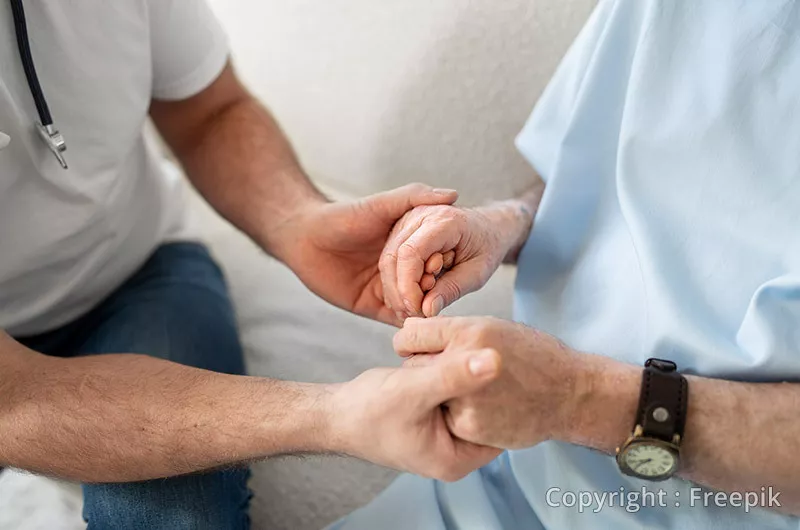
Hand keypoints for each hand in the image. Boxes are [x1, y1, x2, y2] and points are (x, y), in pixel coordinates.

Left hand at [271, 184, 458, 325]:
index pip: (439, 260)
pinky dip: (406, 322)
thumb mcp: (382, 204)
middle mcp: (404, 269)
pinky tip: (414, 321)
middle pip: (431, 286)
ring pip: (416, 305)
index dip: (446, 263)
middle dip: (436, 289)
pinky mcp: (373, 306)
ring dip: (423, 307)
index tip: (446, 263)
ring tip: (427, 305)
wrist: (304, 237)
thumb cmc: (343, 216)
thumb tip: (453, 194)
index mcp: (411, 246)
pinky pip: (395, 319)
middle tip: (434, 287)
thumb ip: (414, 197)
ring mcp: (389, 289)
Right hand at [328, 349, 502, 480]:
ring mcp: (446, 435)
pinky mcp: (436, 419)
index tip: (507, 360)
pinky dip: (456, 376)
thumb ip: (453, 375)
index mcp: (458, 460)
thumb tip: (495, 361)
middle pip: (490, 414)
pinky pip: (458, 395)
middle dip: (489, 383)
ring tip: (474, 349)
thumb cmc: (368, 410)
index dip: (506, 393)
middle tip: (494, 349)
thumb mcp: (415, 390)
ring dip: (471, 377)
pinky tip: (453, 355)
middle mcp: (456, 452)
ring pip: (473, 401)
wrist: (335, 413)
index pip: (502, 426)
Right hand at [379, 201, 530, 318]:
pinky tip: (412, 296)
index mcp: (443, 221)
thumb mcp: (478, 272)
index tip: (417, 310)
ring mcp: (408, 219)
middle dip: (400, 292)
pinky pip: (390, 258)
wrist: (489, 227)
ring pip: (387, 259)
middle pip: (393, 257)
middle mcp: (420, 214)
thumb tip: (426, 310)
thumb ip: (452, 290)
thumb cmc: (487, 246)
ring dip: (396, 289)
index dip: (408, 286)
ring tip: (416, 307)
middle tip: (416, 314)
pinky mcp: (401, 228)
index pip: (411, 253)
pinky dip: (397, 281)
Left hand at [394, 316, 586, 449]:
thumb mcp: (493, 327)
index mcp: (470, 332)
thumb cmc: (532, 355)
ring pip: (429, 394)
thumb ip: (449, 330)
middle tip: (453, 371)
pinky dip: (456, 415)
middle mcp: (465, 363)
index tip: (419, 348)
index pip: (410, 336)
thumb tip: (407, 331)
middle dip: (426, 368)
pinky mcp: (470, 426)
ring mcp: (466, 398)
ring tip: (475, 390)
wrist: (569, 394)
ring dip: (440, 394)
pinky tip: (483, 408)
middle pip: (413, 366)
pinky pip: (446, 418)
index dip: (413, 343)